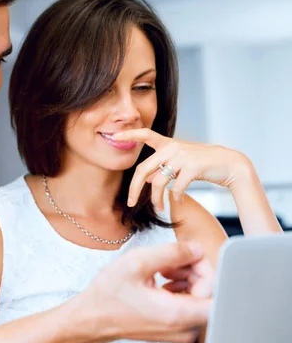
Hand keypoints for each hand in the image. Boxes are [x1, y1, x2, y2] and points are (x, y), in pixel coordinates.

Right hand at [68, 242, 212, 342]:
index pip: (216, 290)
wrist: (93, 318)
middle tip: (169, 260)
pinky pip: (190, 306)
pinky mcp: (174, 329)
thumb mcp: (137, 263)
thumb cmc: (109, 295)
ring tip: (163, 269)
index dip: (205, 267)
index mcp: (178, 314)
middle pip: (209, 293)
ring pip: (200, 298)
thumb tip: (196, 249)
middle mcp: (184, 327)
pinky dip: (180, 289)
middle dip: (194, 271)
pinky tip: (161, 280)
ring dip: (186, 278)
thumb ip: (171, 252)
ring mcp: (180, 331)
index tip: (187, 256)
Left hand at [113, 128, 251, 209]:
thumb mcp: (180, 164)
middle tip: (130, 202)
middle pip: (143, 168)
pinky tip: (176, 202)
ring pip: (158, 182)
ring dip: (156, 199)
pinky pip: (175, 187)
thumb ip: (162, 168)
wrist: (230, 165)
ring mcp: (183, 156)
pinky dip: (174, 198)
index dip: (129, 134)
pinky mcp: (193, 166)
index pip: (145, 134)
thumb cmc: (202, 165)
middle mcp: (173, 147)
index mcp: (168, 144)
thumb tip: (145, 179)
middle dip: (134, 188)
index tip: (113, 136)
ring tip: (159, 208)